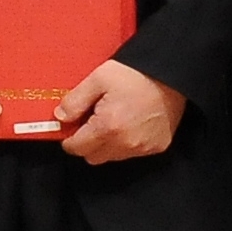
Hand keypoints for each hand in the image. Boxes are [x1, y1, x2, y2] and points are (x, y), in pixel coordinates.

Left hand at [56, 62, 186, 165]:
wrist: (171, 73)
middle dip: (87, 143)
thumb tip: (60, 117)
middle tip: (90, 122)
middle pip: (93, 157)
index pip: (77, 148)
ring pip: (113, 157)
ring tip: (112, 121)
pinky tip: (130, 124)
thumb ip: (75, 101)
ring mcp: (143, 148)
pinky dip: (127, 143)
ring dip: (107, 145)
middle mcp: (125, 144)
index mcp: (107, 128)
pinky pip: (133, 153)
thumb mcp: (98, 79)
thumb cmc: (134, 74)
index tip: (70, 128)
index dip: (69, 139)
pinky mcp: (158, 147)